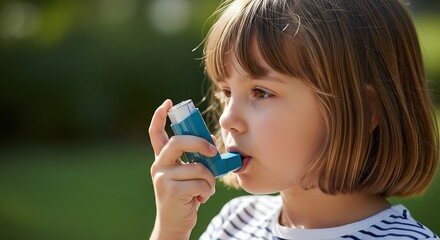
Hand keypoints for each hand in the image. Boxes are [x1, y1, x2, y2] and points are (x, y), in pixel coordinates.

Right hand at [148, 99, 216, 239]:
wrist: (175, 223)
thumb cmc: (186, 196)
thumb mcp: (189, 174)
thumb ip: (195, 158)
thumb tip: (211, 141)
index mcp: (162, 159)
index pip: (156, 133)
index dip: (159, 116)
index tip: (168, 102)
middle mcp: (158, 165)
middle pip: (178, 142)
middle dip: (200, 143)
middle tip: (214, 150)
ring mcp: (163, 178)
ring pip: (198, 167)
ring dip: (210, 179)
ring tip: (206, 189)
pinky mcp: (171, 191)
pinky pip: (200, 183)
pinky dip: (208, 191)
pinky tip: (202, 199)